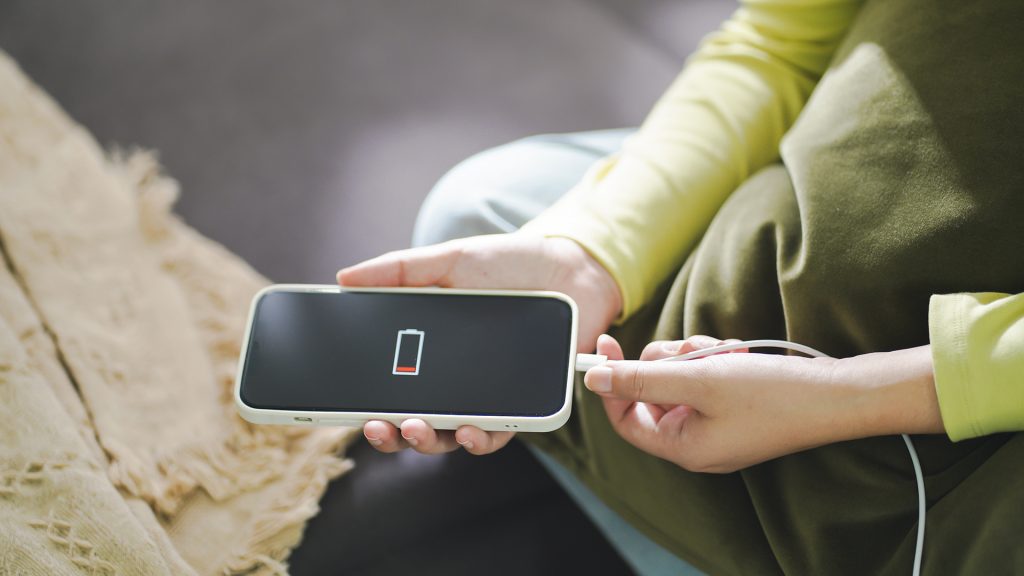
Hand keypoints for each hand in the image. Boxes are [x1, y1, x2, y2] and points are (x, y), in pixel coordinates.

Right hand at [337, 232, 622, 455]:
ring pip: (450, 435)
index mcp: (429, 350)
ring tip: (417, 428)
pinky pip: (498, 433)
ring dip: (428, 442)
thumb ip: (400, 270)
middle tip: (379, 425)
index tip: (349, 409)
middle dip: (391, 434)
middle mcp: (454, 380)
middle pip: (413, 420)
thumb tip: (344, 279)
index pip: (391, 386)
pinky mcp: (521, 405)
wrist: (571, 270)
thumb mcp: (450, 261)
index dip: (368, 404)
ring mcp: (486, 395)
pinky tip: (468, 431)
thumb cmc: (508, 264)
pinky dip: (480, 439)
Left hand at [584, 335, 944, 472]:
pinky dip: (714, 361)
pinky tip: (737, 354)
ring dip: (694, 357)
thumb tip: (593, 379)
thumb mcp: (697, 380)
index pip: (624, 417)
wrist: (837, 395)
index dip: (610, 381)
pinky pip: (705, 379)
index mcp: (682, 447)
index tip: (606, 342)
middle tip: (691, 350)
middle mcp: (696, 442)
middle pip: (651, 393)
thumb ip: (640, 379)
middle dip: (666, 362)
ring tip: (723, 352)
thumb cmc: (771, 394)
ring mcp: (716, 426)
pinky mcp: (734, 409)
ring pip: (678, 379)